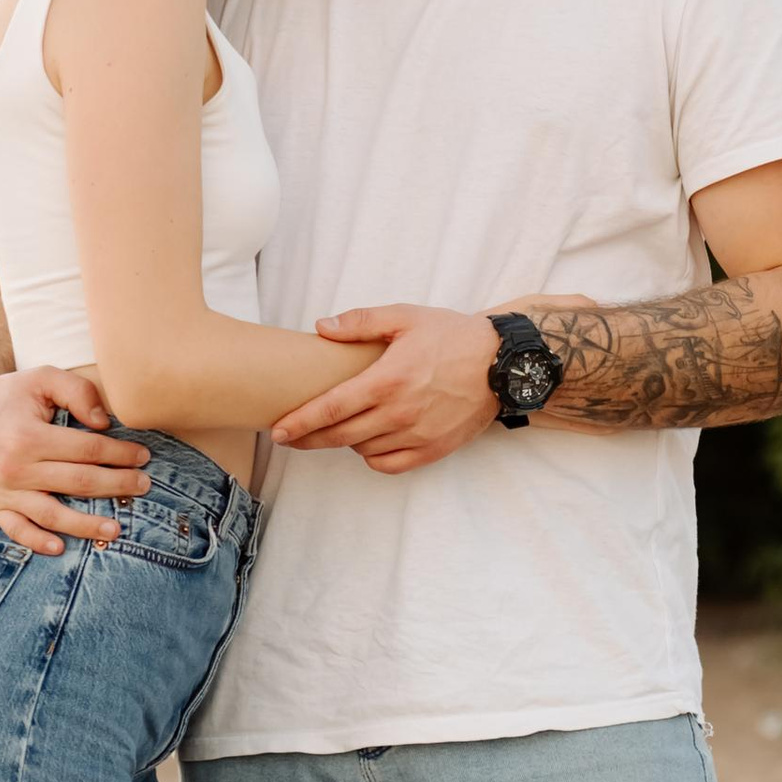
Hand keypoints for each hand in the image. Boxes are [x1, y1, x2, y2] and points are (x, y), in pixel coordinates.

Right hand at [0, 365, 149, 554]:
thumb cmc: (10, 395)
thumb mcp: (42, 378)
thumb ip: (77, 392)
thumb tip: (103, 423)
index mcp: (28, 436)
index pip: (86, 449)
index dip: (119, 454)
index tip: (143, 456)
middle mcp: (15, 468)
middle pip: (77, 482)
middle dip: (116, 485)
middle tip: (144, 486)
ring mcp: (4, 491)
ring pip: (51, 514)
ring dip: (86, 525)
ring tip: (116, 530)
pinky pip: (16, 530)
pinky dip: (36, 542)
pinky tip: (60, 548)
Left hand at [269, 304, 499, 475]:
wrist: (502, 363)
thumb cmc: (452, 336)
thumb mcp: (406, 317)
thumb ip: (361, 322)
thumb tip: (322, 327)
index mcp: (388, 379)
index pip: (332, 407)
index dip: (300, 422)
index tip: (278, 431)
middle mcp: (400, 412)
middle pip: (340, 435)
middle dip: (309, 437)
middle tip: (290, 435)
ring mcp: (417, 434)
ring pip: (362, 449)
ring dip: (343, 441)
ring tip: (337, 427)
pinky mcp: (433, 450)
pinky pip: (389, 464)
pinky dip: (372, 457)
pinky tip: (368, 442)